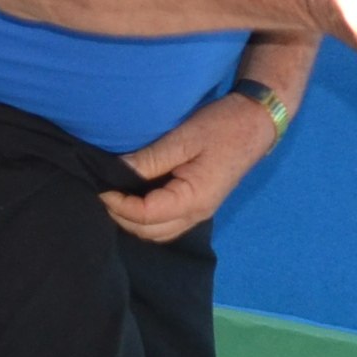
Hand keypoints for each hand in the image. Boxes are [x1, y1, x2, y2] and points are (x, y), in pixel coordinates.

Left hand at [109, 89, 283, 241]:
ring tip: (116, 197)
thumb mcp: (184, 138)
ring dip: (133, 221)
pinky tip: (135, 199)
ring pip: (158, 233)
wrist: (256, 123)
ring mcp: (199, 212)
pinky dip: (147, 219)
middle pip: (149, 232)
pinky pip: (167, 224)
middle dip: (121, 217)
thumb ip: (150, 159)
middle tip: (102, 192)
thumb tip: (116, 171)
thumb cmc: (223, 126)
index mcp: (193, 199)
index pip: (145, 215)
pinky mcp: (199, 205)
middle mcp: (196, 214)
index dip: (118, 205)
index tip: (100, 188)